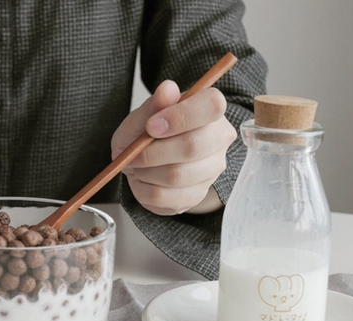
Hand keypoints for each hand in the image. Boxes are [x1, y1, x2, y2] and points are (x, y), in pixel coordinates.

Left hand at [111, 80, 236, 214]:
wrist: (147, 164)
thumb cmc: (149, 134)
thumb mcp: (143, 116)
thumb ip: (153, 105)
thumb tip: (168, 90)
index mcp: (210, 109)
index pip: (212, 106)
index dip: (180, 116)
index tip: (151, 127)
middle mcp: (219, 140)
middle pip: (193, 147)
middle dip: (154, 152)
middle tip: (134, 153)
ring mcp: (211, 170)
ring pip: (177, 176)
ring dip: (146, 172)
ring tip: (136, 166)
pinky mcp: (197, 195)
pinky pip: (167, 198)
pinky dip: (144, 190)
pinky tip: (141, 181)